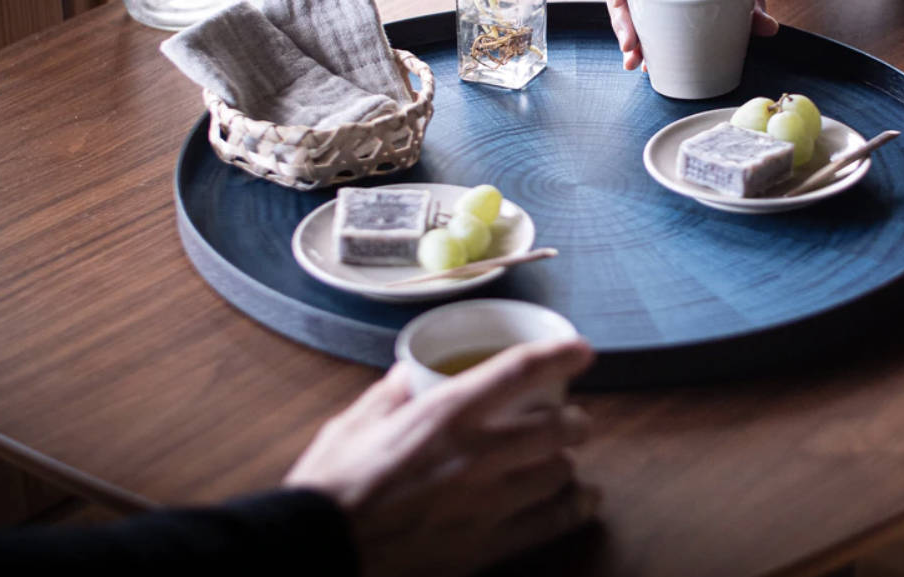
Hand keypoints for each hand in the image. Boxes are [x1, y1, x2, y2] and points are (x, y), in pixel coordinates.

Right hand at [284, 339, 596, 576]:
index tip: (583, 350)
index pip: (520, 372)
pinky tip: (581, 501)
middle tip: (572, 418)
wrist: (320, 553)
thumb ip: (389, 395)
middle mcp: (477, 455)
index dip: (560, 355)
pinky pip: (551, 523)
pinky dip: (572, 509)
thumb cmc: (331, 487)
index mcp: (445, 416)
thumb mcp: (352, 424)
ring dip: (566, 463)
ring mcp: (488, 503)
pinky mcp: (487, 545)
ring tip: (563, 459)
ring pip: (560, 474)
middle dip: (574, 420)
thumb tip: (408, 374)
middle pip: (558, 428)